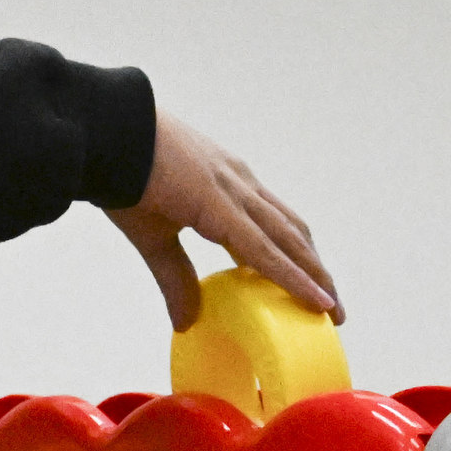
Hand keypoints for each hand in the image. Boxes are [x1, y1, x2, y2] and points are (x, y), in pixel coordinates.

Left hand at [110, 110, 339, 329]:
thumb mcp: (147, 235)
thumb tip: (188, 324)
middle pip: (290, 235)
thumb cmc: (126, 180)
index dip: (297, 281)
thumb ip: (173, 278)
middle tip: (335, 312)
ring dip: (307, 254)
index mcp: (216, 205)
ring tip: (320, 285)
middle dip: (317, 274)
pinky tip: (281, 250)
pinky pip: (268, 204)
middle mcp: (237, 186)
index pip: (266, 252)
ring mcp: (237, 174)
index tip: (325, 306)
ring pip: (285, 218)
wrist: (115, 126)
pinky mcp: (231, 166)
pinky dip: (283, 232)